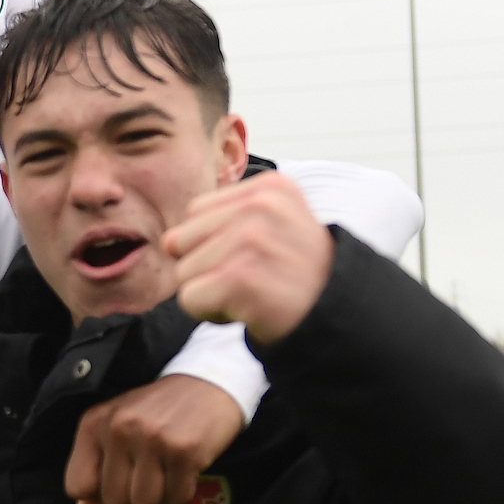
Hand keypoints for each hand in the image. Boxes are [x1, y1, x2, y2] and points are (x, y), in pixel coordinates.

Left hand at [65, 374, 242, 503]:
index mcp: (94, 423)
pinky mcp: (184, 452)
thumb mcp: (116, 434)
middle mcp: (119, 429)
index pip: (77, 487)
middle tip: (149, 470)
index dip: (98, 494)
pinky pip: (176, 499)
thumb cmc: (157, 414)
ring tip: (167, 469)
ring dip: (160, 496)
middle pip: (114, 502)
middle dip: (133, 497)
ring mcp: (152, 439)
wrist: (207, 383)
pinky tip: (186, 468)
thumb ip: (94, 477)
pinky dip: (183, 492)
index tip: (118, 478)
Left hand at [164, 171, 336, 344]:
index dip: (214, 243)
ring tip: (254, 294)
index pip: (196, 212)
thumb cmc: (297, 276)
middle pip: (183, 240)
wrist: (337, 316)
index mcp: (269, 187)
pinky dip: (212, 314)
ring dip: (213, 294)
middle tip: (252, 280)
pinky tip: (247, 311)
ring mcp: (251, 239)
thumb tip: (166, 241)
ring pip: (184, 273)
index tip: (255, 258)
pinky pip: (189, 299)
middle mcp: (260, 206)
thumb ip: (222, 221)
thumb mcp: (274, 226)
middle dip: (208, 269)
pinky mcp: (241, 278)